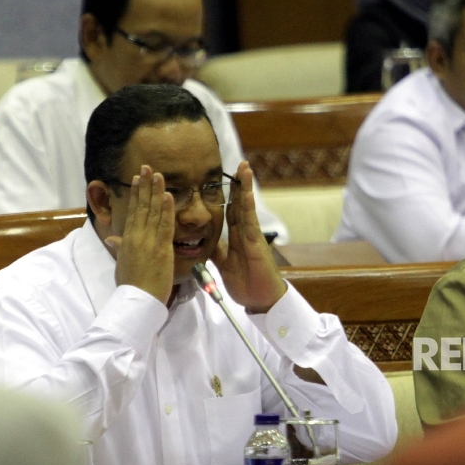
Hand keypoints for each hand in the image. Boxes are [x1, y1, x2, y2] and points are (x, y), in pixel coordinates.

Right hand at [105, 165, 175, 304]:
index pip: (133, 211)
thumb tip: (111, 238)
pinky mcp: (161, 247)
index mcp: (128, 238)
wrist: (137, 299)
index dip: (136, 193)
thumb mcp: (122, 262)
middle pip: (142, 206)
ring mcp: (148, 240)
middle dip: (145, 185)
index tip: (138, 178)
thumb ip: (119, 247)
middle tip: (147, 167)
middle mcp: (136, 236)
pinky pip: (165, 225)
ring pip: (153, 211)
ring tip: (158, 174)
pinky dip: (166, 209)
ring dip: (156, 191)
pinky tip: (168, 195)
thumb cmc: (131, 284)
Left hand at [212, 162, 286, 312]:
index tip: (222, 178)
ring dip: (245, 187)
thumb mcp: (224, 265)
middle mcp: (245, 233)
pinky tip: (247, 194)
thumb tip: (203, 242)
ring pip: (247, 207)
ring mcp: (252, 237)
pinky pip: (251, 222)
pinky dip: (248, 207)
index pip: (230, 211)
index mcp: (237, 237)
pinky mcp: (256, 244)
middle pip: (240, 203)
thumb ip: (216, 251)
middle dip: (239, 184)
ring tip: (244, 168)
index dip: (227, 194)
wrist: (261, 300)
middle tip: (239, 164)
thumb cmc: (247, 284)